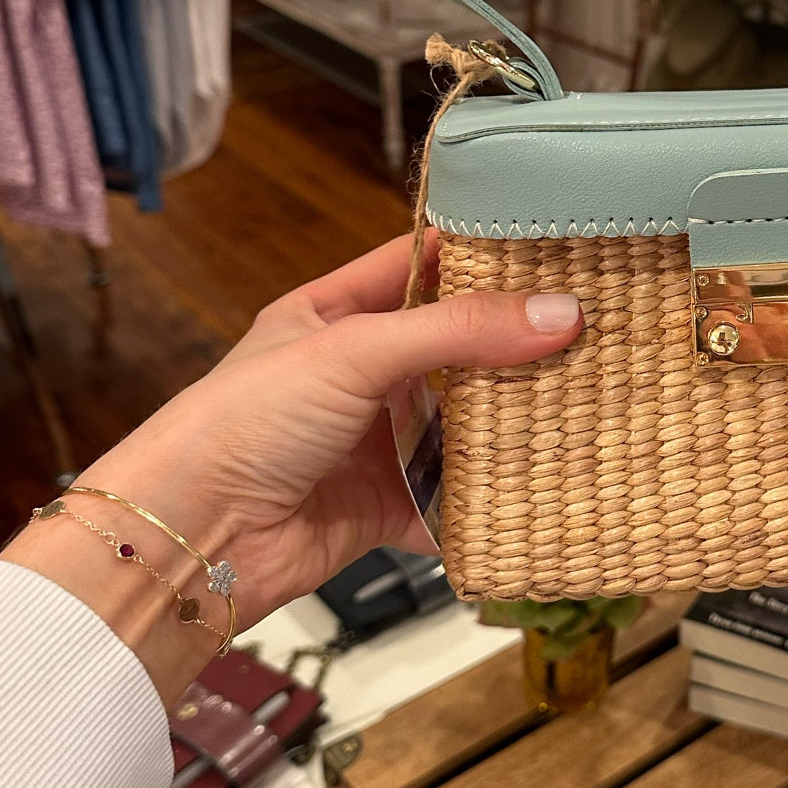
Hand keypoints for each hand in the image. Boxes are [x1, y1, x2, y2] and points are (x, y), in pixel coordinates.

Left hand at [2, 236, 581, 701]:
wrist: (192, 538)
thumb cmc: (240, 424)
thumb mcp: (354, 351)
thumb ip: (458, 330)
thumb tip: (558, 313)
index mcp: (334, 314)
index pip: (421, 265)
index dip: (484, 255)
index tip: (557, 248)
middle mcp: (358, 376)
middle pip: (456, 351)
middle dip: (517, 347)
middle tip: (594, 331)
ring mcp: (373, 443)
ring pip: (463, 427)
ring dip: (513, 426)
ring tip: (589, 405)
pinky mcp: (385, 508)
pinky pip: (454, 504)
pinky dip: (493, 504)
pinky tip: (544, 490)